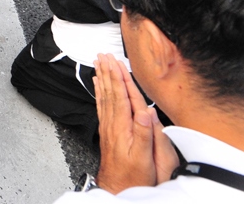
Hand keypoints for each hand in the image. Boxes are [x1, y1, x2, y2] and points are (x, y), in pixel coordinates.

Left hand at [94, 53, 176, 193]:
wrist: (118, 188)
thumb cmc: (135, 176)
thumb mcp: (146, 158)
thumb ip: (145, 134)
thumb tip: (146, 112)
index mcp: (124, 128)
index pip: (122, 97)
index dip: (119, 78)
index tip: (116, 62)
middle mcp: (114, 125)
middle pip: (110, 93)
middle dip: (108, 73)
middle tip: (103, 55)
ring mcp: (109, 127)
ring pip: (104, 97)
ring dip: (102, 79)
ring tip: (99, 63)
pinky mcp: (107, 131)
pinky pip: (101, 106)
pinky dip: (99, 92)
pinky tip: (97, 84)